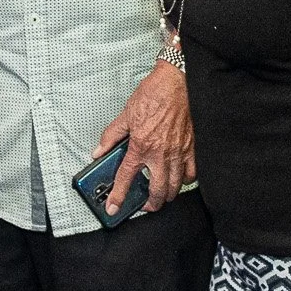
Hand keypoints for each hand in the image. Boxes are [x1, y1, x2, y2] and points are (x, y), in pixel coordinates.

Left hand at [94, 61, 194, 213]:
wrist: (177, 82)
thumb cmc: (155, 94)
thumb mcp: (126, 114)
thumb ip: (111, 136)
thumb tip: (99, 151)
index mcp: (141, 146)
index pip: (126, 178)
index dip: (118, 196)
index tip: (114, 208)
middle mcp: (160, 153)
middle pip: (156, 191)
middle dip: (150, 204)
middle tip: (145, 205)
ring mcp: (178, 153)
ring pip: (175, 186)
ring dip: (167, 195)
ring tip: (161, 195)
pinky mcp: (192, 148)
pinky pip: (191, 173)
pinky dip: (185, 180)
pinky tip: (180, 179)